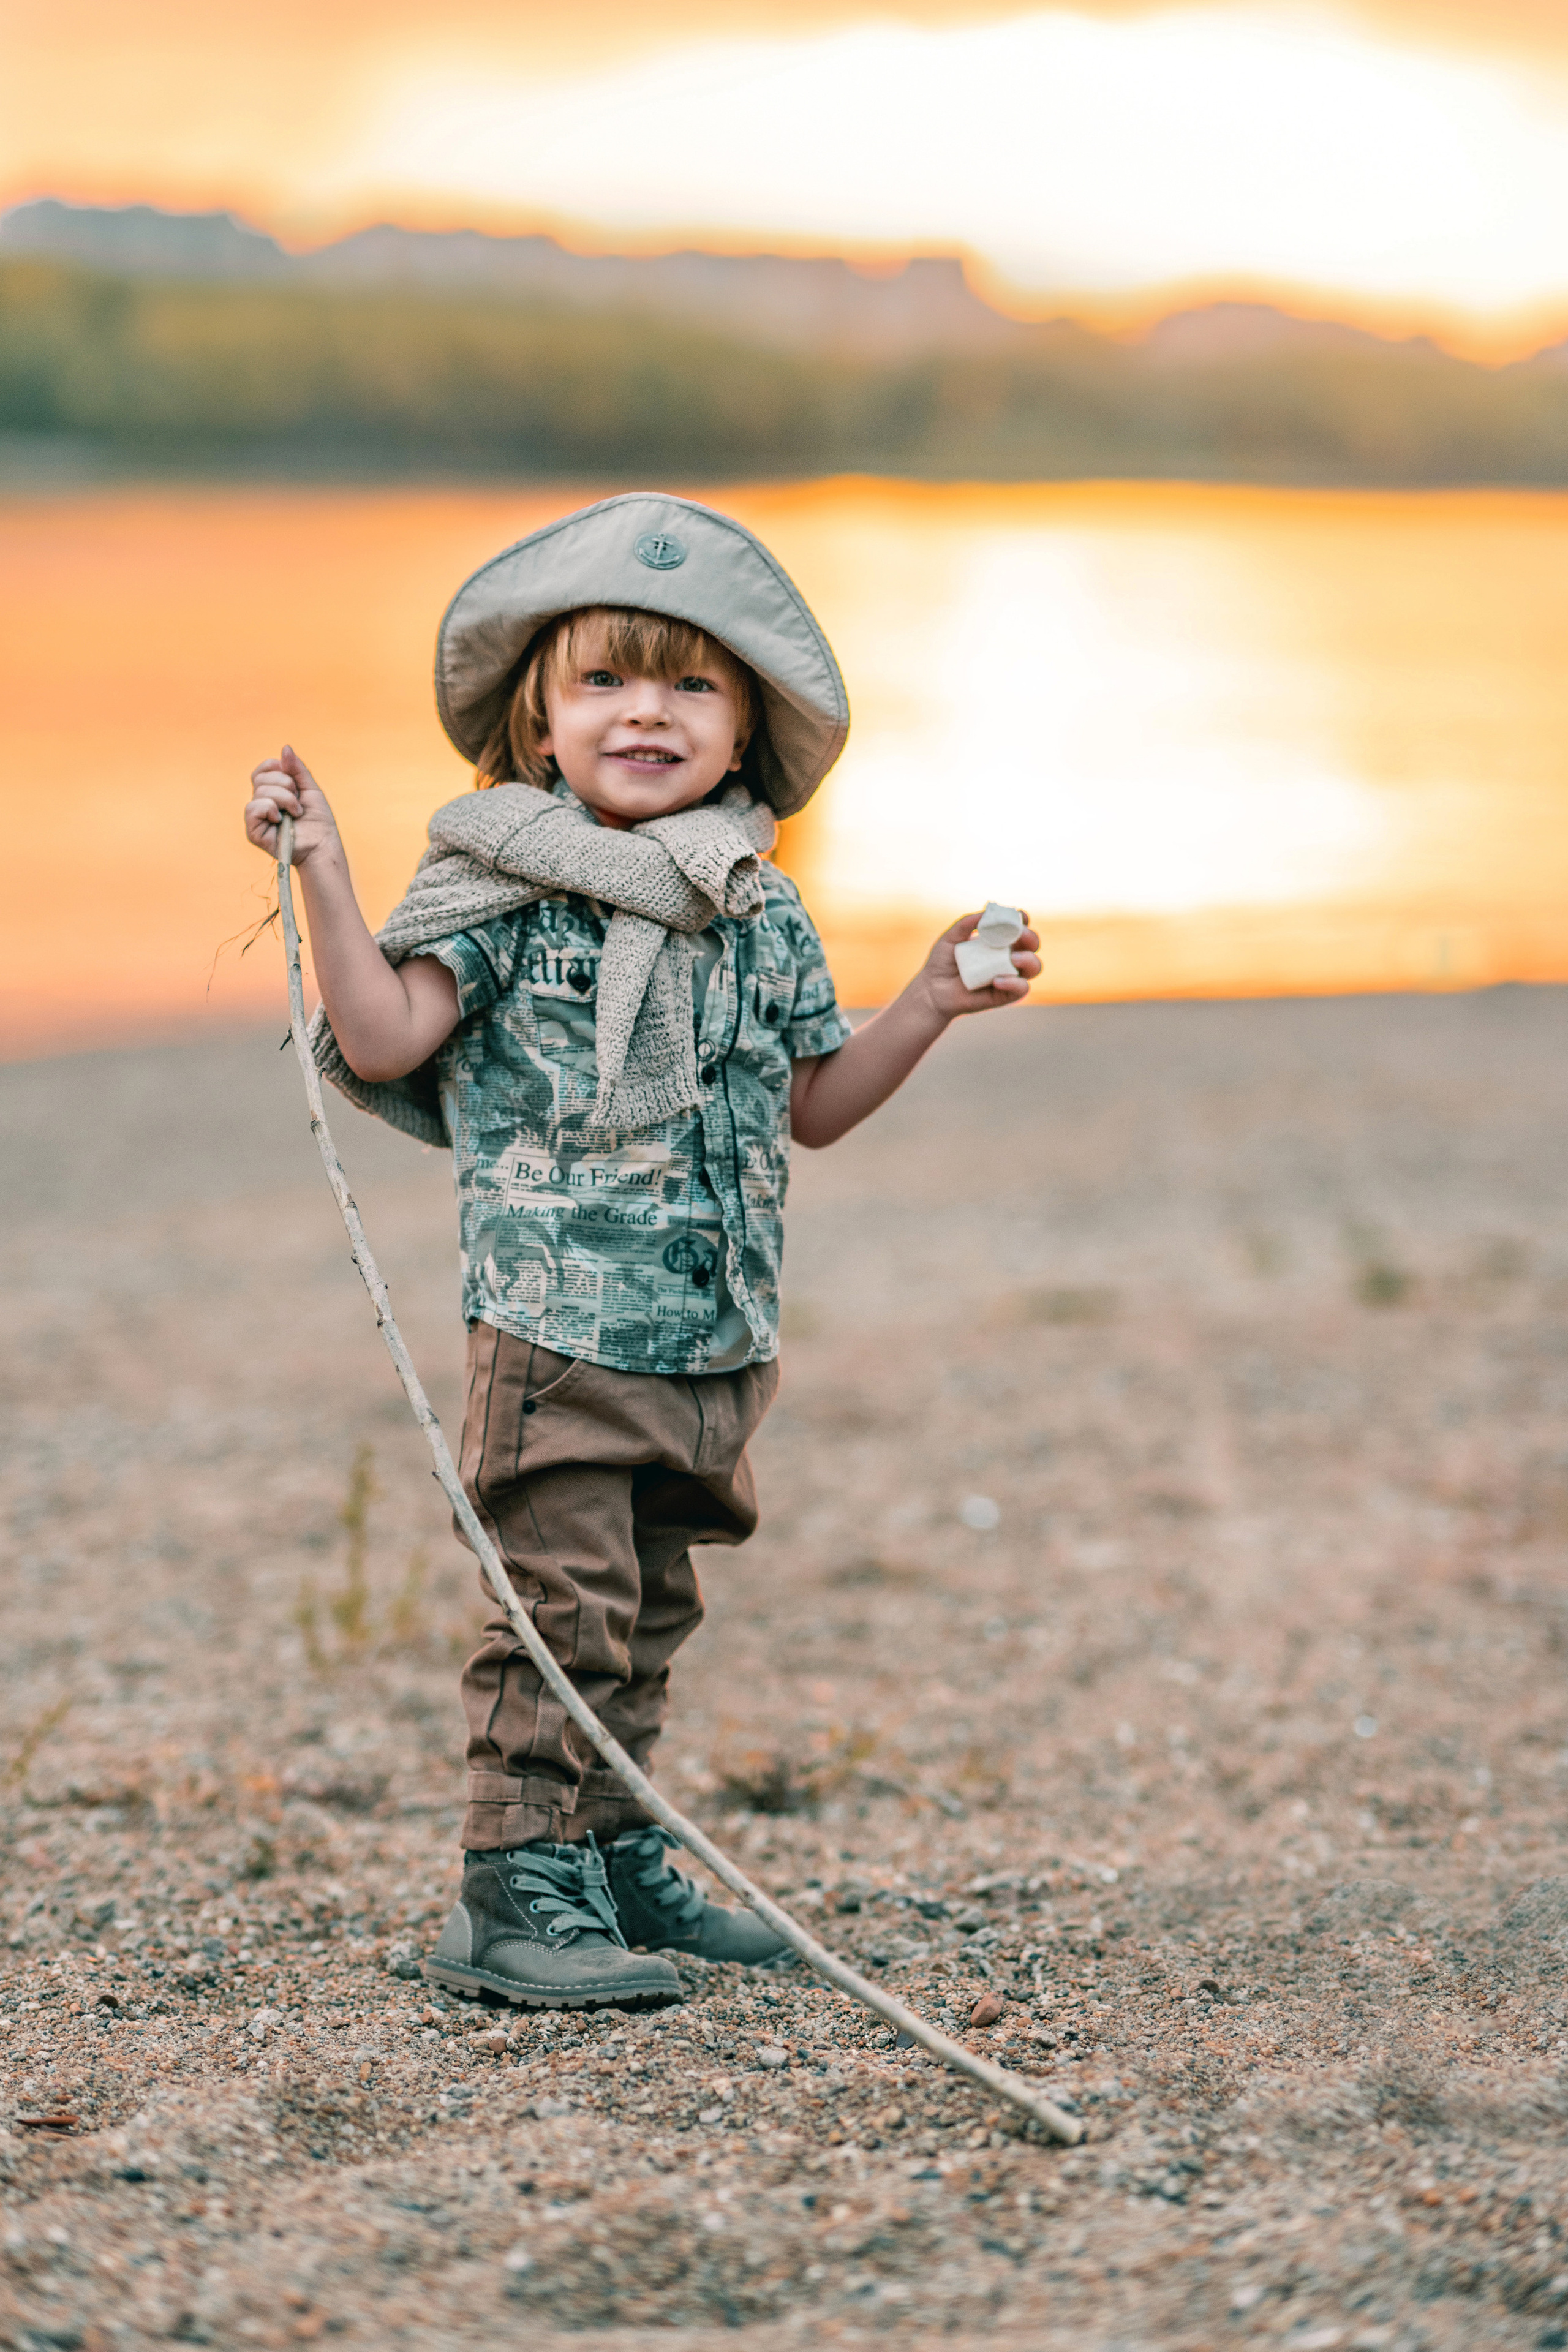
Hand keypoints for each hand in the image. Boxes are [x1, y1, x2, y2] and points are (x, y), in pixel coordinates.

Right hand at [244, 745, 340, 868]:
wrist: (323, 845)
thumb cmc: (319, 821)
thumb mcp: (310, 789)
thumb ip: (297, 769)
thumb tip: (285, 748)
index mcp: (273, 792)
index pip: (263, 770)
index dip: (276, 767)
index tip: (294, 779)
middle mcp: (262, 803)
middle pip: (261, 778)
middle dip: (286, 784)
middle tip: (299, 802)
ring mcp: (257, 817)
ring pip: (260, 791)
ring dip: (285, 799)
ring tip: (296, 813)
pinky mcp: (254, 832)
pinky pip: (252, 808)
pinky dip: (269, 808)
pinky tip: (280, 819)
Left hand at [918, 911, 1041, 1020]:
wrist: (933, 990)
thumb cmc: (943, 962)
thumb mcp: (951, 938)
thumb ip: (966, 923)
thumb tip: (985, 913)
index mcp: (999, 940)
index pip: (1018, 927)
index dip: (1022, 919)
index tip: (1018, 915)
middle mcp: (1008, 956)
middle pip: (1031, 944)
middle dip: (1030, 937)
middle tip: (1019, 935)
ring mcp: (1009, 975)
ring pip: (1034, 966)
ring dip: (1029, 959)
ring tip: (1013, 959)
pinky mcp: (1006, 994)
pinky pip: (1021, 988)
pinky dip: (1014, 983)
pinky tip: (997, 980)